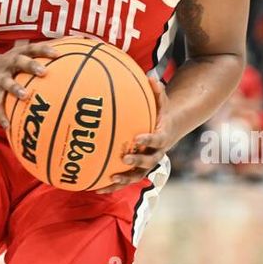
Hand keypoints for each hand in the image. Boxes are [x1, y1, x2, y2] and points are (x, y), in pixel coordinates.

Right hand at [0, 40, 60, 128]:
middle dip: (31, 66)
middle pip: (19, 61)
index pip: (32, 48)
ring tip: (24, 96)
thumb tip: (73, 44)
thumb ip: (43, 53)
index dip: (44, 50)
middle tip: (44, 72)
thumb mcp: (23, 55)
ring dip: (15, 88)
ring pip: (6, 83)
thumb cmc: (13, 64)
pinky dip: (1, 116)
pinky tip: (8, 126)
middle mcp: (7, 64)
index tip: (57, 54)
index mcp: (18, 54)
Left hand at [99, 76, 176, 193]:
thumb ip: (157, 91)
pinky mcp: (136, 170)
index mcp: (162, 137)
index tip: (137, 138)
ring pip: (136, 176)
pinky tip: (94, 187)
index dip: (148, 140)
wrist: (168, 130)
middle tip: (123, 159)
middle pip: (148, 162)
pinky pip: (124, 179)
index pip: (156, 140)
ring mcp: (146, 164)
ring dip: (123, 181)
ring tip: (108, 181)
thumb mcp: (162, 101)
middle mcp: (155, 154)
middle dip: (136, 162)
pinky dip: (111, 185)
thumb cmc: (160, 112)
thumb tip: (150, 76)